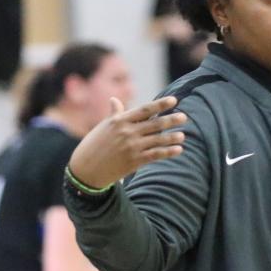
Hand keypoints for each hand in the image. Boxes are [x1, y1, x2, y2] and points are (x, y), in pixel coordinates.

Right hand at [68, 96, 186, 188]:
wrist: (85, 170)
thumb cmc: (93, 145)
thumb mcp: (103, 127)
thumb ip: (114, 114)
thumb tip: (114, 99)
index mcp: (120, 121)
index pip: (145, 110)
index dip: (160, 104)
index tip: (174, 100)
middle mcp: (127, 132)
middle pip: (154, 124)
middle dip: (171, 120)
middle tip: (184, 117)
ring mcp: (131, 147)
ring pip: (157, 140)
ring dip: (172, 137)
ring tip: (182, 135)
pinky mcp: (134, 161)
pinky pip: (155, 155)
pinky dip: (168, 152)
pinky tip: (178, 150)